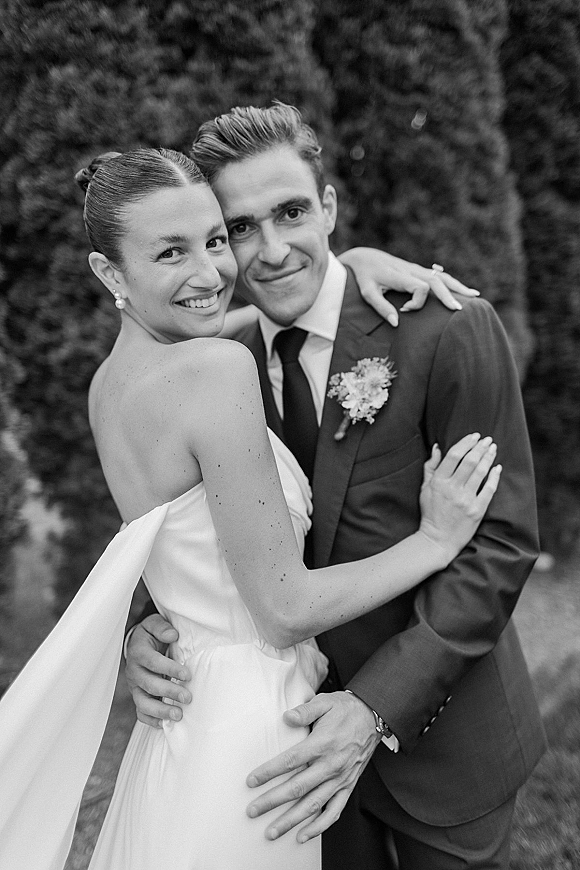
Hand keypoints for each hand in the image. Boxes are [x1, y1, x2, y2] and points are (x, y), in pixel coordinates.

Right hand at [124, 614, 191, 727]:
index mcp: (138, 652)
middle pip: (149, 685)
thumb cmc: (151, 635)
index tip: (187, 674)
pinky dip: (151, 720)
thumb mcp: (154, 624)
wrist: (137, 644)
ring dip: (161, 710)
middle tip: (188, 698)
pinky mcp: (138, 696)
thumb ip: (162, 627)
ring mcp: (135, 686)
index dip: (170, 669)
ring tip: (178, 715)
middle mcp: (134, 671)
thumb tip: (173, 635)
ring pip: (143, 702)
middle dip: (169, 692)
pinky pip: (141, 712)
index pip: (153, 662)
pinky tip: (165, 724)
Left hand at [246, 692, 378, 842]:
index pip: (290, 761)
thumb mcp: (325, 701)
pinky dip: (319, 827)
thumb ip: (305, 711)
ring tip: (272, 831)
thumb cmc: (345, 709)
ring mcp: (340, 779)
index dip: (269, 772)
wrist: (372, 716)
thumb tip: (287, 717)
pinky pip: (334, 811)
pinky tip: (303, 836)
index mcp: (322, 743)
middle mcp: (331, 765)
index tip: (251, 781)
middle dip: (272, 801)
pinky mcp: (348, 786)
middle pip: (297, 787)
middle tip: (252, 811)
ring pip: (313, 805)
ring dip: (291, 820)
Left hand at [338, 247, 478, 325]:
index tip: (404, 310)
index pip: (420, 287)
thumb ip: (381, 307)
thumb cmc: (365, 277)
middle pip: (437, 281)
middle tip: (459, 310)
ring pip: (442, 276)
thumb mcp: (367, 292)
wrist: (365, 256)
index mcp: (400, 275)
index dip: (416, 302)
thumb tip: (396, 323)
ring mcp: (417, 269)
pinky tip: (463, 290)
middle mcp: (412, 270)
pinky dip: (452, 283)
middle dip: (449, 295)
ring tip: (474, 296)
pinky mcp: (418, 270)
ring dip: (458, 286)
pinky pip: (439, 276)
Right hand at [419, 433, 501, 563]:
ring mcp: (465, 500)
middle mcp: (452, 489)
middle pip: (470, 461)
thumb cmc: (430, 513)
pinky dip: (494, 476)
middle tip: (487, 439)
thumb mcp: (425, 488)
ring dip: (488, 457)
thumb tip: (438, 447)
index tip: (475, 436)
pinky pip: (489, 489)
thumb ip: (431, 467)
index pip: (454, 455)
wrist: (438, 540)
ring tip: (493, 448)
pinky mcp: (477, 510)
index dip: (466, 443)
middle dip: (480, 447)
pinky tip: (497, 467)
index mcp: (438, 482)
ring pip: (480, 472)